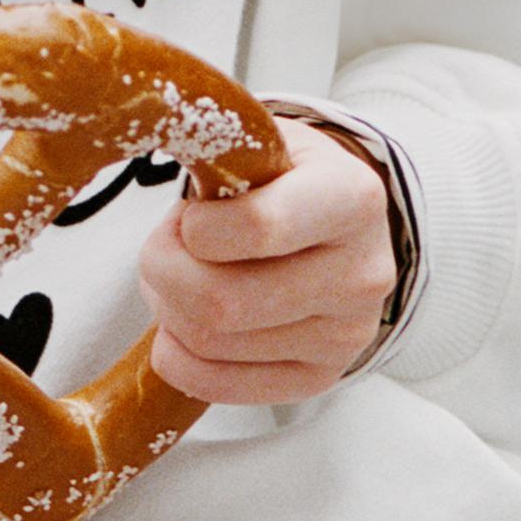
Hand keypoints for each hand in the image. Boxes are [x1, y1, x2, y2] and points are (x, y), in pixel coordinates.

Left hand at [136, 116, 397, 405]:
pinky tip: (180, 327)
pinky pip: (223, 387)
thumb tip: (158, 133)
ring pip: (212, 343)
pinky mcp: (322, 376)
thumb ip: (219, 147)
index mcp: (352, 199)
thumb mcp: (261, 140)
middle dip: (165, 272)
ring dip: (170, 310)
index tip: (189, 217)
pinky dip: (179, 359)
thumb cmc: (286, 177)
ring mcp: (346, 334)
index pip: (258, 228)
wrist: (339, 223)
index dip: (197, 229)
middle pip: (222, 301)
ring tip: (182, 276)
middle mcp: (361, 274)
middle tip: (166, 248)